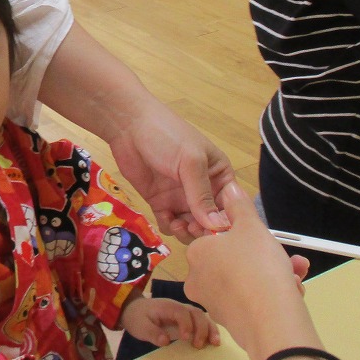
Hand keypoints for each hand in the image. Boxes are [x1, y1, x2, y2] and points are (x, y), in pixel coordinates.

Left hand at [107, 105, 234, 241]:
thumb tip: (216, 226)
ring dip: (187, 232)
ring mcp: (181, 197)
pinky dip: (170, 227)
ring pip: (191, 226)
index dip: (226, 222)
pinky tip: (166, 220)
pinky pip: (170, 223)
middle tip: (193, 230)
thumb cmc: (167, 135)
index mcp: (219, 175)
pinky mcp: (160, 202)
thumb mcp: (190, 161)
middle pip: (211, 221)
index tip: (217, 233)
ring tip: (179, 226)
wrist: (129, 126)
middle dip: (205, 231)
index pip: (230, 206)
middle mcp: (203, 189)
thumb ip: (202, 194)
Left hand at [118, 295, 219, 349]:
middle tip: (199, 345)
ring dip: (210, 329)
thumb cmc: (138, 318)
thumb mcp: (139, 326)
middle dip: (201, 328)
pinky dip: (210, 330)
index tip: (185, 338)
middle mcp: (178, 307)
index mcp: (166, 307)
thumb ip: (151, 333)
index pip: (181, 312)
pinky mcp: (188, 320)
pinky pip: (202, 322)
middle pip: (196, 313)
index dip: (186, 324)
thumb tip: (165, 341)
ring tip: (215, 344)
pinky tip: (214, 342)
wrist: (135, 310)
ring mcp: (184, 312)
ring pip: (202, 316)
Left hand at [185, 183, 314, 359]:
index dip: (246, 237)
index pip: (219, 239)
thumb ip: (239, 206)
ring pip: (246, 282)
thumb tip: (229, 188)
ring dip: (274, 275)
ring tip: (296, 275)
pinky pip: (251, 302)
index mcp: (197, 253)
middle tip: (289, 259)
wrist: (271, 322)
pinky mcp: (230, 323)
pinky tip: (291, 292)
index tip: (265, 238)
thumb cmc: (257, 266)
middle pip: (235, 261)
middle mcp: (197, 278)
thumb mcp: (251, 227)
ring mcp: (212, 303)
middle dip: (266, 258)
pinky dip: (270, 295)